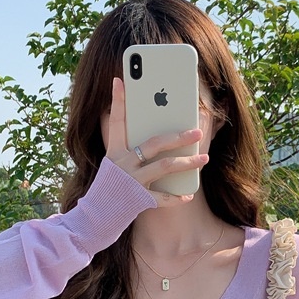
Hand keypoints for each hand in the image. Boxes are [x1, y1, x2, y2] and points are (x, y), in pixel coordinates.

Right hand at [104, 77, 208, 207]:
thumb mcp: (113, 165)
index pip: (116, 121)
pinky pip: (162, 198)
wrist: (94, 218)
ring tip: (204, 159)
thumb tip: (155, 138)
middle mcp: (122, 164)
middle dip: (179, 136)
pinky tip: (188, 195)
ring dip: (187, 163)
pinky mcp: (137, 200)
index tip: (120, 80)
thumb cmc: (109, 188)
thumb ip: (129, 149)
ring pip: (164, 167)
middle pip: (154, 143)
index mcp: (114, 151)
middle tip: (197, 131)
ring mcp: (131, 181)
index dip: (118, 101)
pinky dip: (176, 197)